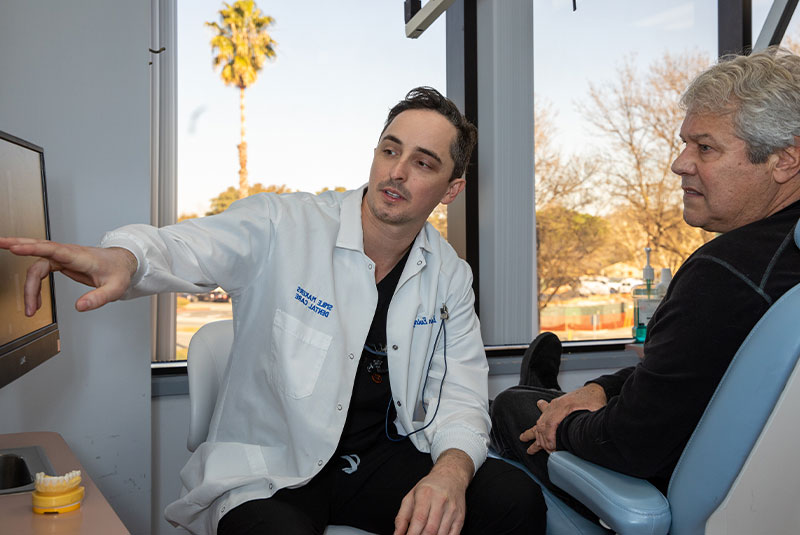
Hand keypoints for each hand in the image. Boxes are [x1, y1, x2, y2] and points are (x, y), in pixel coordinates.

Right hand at [0, 237, 137, 315]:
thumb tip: (80, 307)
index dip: (34, 248)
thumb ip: (98, 298)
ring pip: (37, 260)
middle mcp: (68, 253)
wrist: (122, 263)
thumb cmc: (119, 272)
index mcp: (80, 256)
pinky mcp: (60, 262)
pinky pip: (41, 267)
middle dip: (17, 245)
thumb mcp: (115, 288)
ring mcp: (63, 256)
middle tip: (0, 243)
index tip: (16, 248)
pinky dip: (33, 282)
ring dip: (27, 278)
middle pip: (39, 248)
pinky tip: (31, 296)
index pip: (53, 250)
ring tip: (23, 298)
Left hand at [394, 449, 472, 534]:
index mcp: (425, 494)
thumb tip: (397, 534)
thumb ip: (402, 517)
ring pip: (441, 534)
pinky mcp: (460, 518)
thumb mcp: (411, 496)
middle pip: (430, 529)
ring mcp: (452, 510)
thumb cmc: (429, 488)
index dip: (412, 534)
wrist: (451, 477)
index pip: (419, 519)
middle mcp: (440, 501)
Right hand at [520, 383, 606, 453]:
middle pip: (543, 424)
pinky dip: (537, 424)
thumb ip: (589, 422)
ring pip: (540, 420)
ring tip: (523, 439)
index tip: (552, 449)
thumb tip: (588, 436)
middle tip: (547, 451)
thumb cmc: (595, 399)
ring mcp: (554, 406)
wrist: (594, 389)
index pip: (551, 424)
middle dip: (542, 439)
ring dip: (533, 432)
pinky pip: (542, 415)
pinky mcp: (555, 406)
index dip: (549, 438)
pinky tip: (534, 428)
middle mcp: (556, 405)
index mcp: (564, 406)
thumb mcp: (594, 410)